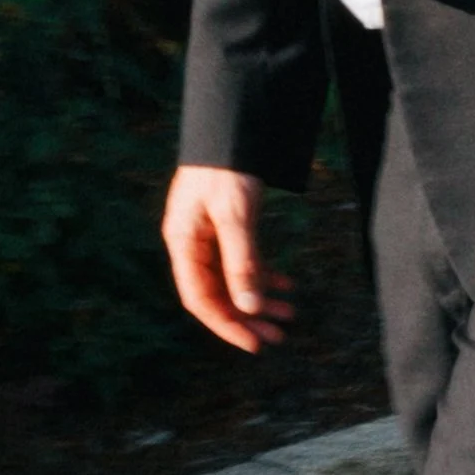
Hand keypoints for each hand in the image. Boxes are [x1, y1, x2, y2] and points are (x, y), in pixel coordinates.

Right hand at [162, 165, 294, 354]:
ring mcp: (209, 237)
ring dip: (261, 298)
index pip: (200, 299)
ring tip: (291, 314)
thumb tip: (248, 306)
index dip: (226, 325)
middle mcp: (192, 244)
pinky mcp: (227, 228)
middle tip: (279, 336)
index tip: (254, 344)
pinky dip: (265, 274)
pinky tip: (288, 285)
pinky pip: (244, 261)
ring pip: (234, 280)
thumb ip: (241, 261)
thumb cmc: (226, 169)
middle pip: (219, 294)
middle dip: (249, 317)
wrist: (230, 130)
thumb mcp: (235, 216)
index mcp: (184, 243)